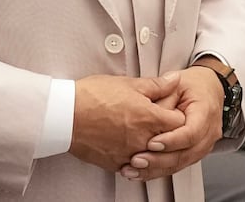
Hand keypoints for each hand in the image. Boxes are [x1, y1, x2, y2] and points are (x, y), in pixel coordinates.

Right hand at [69, 73, 185, 171]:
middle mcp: (143, 139)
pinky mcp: (116, 163)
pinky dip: (133, 155)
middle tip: (153, 119)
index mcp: (149, 118)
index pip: (180, 122)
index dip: (176, 113)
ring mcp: (130, 154)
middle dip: (166, 131)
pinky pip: (134, 164)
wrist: (65, 115)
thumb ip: (156, 85)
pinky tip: (125, 143)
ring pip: (153, 155)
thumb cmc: (92, 96)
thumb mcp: (128, 83)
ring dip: (150, 145)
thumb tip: (174, 80)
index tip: (168, 109)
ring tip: (137, 131)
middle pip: (169, 140)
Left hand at [120, 66, 223, 180]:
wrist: (207, 90)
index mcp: (206, 112)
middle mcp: (209, 132)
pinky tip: (141, 172)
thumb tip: (147, 114)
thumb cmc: (192, 86)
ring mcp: (204, 145)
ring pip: (181, 163)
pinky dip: (158, 170)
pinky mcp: (194, 153)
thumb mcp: (176, 84)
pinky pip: (177, 165)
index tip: (151, 143)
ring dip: (156, 169)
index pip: (191, 132)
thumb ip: (162, 99)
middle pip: (186, 153)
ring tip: (133, 170)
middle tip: (137, 160)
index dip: (171, 141)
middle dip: (159, 160)